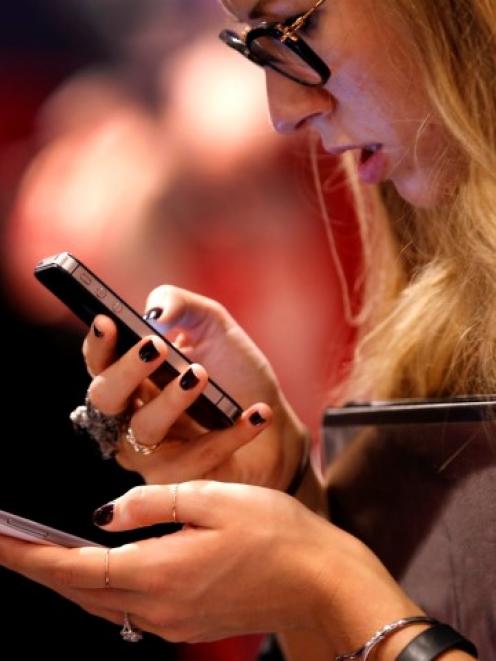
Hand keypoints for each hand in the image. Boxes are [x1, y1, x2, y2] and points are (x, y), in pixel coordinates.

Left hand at [0, 482, 421, 649]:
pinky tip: (97, 568)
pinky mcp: (187, 622)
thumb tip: (105, 513)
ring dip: (67, 578)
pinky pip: (127, 607)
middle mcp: (158, 607)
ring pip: (101, 601)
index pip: (76, 568)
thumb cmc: (275, 532)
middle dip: (37, 567)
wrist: (318, 580)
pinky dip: (99, 587)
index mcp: (161, 572)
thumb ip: (153, 503)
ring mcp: (172, 621)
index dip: (30, 556)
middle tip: (6, 542)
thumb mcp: (213, 499)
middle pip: (80, 590)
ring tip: (39, 552)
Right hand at [82, 286, 306, 488]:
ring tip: (201, 374)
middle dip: (127, 370)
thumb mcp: (213, 325)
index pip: (100, 362)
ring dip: (171, 400)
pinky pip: (195, 460)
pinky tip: (255, 414)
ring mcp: (150, 452)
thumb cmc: (236, 373)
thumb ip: (180, 305)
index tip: (108, 322)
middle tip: (156, 347)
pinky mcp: (178, 482)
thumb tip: (154, 314)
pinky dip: (229, 434)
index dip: (98, 344)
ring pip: (144, 429)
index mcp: (133, 377)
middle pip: (105, 397)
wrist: (276, 425)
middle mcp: (131, 415)